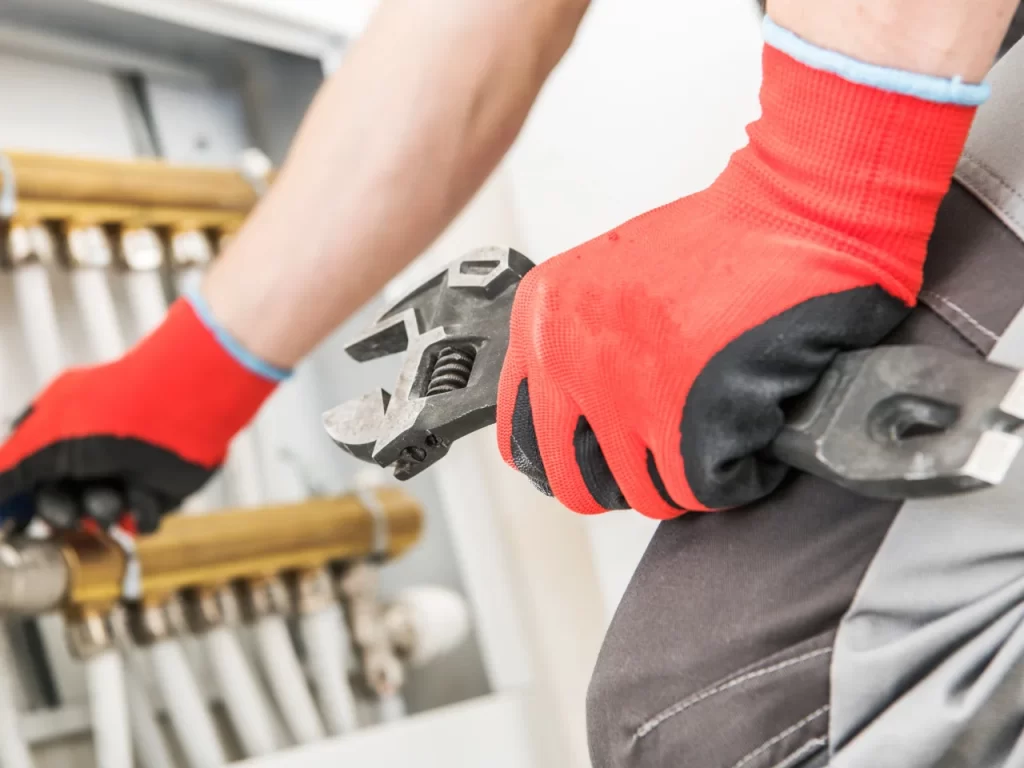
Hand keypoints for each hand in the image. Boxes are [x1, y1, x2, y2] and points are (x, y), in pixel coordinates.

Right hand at [0, 298, 281, 532]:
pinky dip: (143, 512)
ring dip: (105, 510)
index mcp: (61, 429)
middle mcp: (94, 449)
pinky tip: (146, 492)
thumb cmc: (111, 412)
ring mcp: (130, 469)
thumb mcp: (41, 441)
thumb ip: (9, 470)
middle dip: (65, 511)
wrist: (183, 408)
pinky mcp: (163, 488)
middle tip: (72, 510)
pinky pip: (143, 520)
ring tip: (115, 495)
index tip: (19, 521)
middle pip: (65, 503)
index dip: (27, 501)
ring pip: (103, 515)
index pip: (32, 476)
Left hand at [497, 41, 977, 517]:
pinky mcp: (682, 412)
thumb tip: (582, 420)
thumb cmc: (722, 241)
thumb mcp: (612, 278)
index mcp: (542, 318)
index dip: (569, 460)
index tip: (600, 459)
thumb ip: (581, 342)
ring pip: (644, 493)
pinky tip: (754, 437)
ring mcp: (620, 388)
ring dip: (688, 480)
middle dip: (628, 484)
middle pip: (576, 482)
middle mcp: (566, 355)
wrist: (794, 208)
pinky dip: (738, 479)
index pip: (519, 435)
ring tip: (721, 436)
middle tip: (669, 460)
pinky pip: (702, 490)